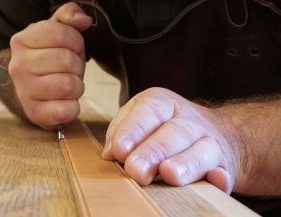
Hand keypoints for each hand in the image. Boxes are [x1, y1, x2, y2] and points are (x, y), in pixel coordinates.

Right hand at [9, 3, 91, 129]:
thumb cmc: (51, 61)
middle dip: (77, 66)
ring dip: (76, 86)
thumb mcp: (57, 33)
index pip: (63, 35)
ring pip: (69, 85)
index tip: (71, 50)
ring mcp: (24, 91)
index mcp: (21, 41)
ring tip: (67, 86)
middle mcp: (17, 66)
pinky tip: (64, 103)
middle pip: (67, 61)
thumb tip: (83, 20)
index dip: (76, 43)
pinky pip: (67, 110)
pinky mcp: (35, 114)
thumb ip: (69, 17)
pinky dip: (73, 107)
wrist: (36, 94)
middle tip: (69, 71)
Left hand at [102, 87, 238, 193]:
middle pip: (174, 132)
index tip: (118, 151)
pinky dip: (219, 176)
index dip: (133, 130)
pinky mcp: (223, 166)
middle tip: (135, 170)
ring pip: (201, 150)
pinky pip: (223, 171)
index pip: (149, 110)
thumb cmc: (167, 129)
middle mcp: (189, 120)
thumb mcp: (142, 120)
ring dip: (185, 163)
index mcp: (164, 104)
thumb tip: (109, 154)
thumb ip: (123, 132)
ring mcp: (210, 141)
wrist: (218, 134)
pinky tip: (215, 179)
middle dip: (153, 151)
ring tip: (169, 174)